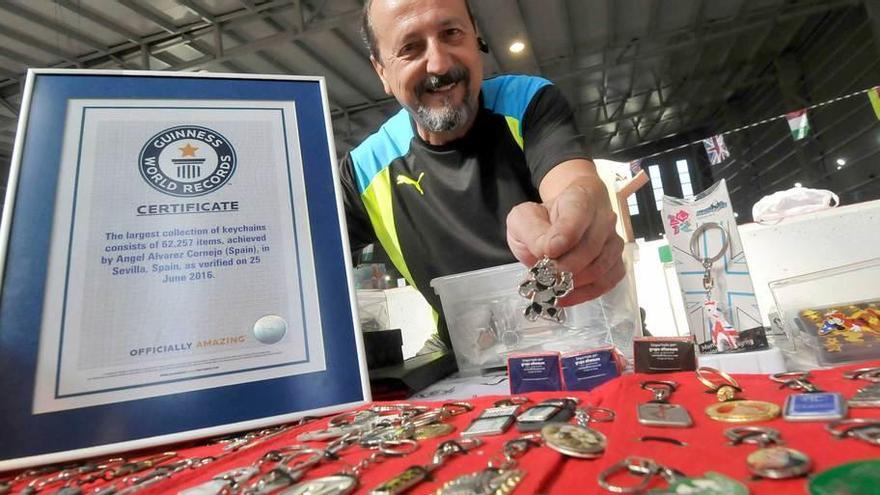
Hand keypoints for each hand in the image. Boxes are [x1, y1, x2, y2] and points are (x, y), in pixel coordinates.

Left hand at [506, 178, 624, 305]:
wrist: (560, 219)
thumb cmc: (542, 219)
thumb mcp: (524, 218)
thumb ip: (532, 230)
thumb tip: (547, 251)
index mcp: (580, 198)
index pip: (579, 214)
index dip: (565, 235)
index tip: (547, 251)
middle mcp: (603, 218)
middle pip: (590, 247)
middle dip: (564, 268)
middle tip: (543, 278)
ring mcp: (612, 241)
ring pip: (600, 267)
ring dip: (574, 283)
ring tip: (551, 288)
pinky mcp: (615, 262)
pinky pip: (607, 282)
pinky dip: (585, 294)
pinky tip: (565, 297)